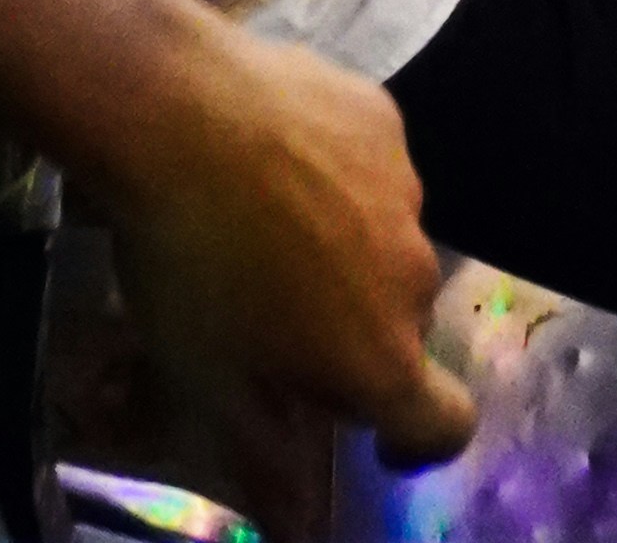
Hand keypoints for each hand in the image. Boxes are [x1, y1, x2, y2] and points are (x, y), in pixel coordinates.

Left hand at [87, 0, 477, 469]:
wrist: (172, 114)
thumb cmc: (188, 267)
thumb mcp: (208, 386)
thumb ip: (266, 463)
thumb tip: (299, 526)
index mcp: (381, 358)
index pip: (445, 422)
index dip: (417, 437)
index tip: (374, 430)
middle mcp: (413, 277)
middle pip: (401, 324)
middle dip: (355, 327)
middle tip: (278, 307)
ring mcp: (403, 189)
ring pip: (385, 238)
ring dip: (346, 244)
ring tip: (265, 218)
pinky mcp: (380, 116)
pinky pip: (370, 161)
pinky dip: (336, 169)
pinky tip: (270, 151)